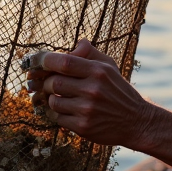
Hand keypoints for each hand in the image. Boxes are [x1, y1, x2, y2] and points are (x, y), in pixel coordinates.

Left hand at [26, 39, 157, 149]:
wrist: (136, 121)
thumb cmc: (118, 91)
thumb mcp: (109, 67)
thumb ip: (90, 53)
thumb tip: (77, 43)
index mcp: (98, 71)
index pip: (64, 62)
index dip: (44, 61)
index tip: (36, 63)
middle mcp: (92, 89)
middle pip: (54, 82)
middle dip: (46, 83)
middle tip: (49, 84)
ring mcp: (87, 110)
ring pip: (53, 102)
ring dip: (52, 99)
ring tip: (60, 98)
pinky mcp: (83, 127)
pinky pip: (57, 118)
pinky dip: (57, 114)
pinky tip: (66, 111)